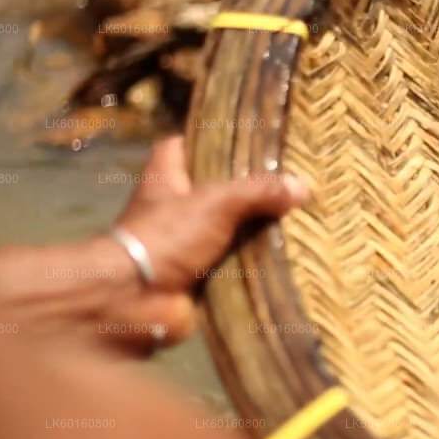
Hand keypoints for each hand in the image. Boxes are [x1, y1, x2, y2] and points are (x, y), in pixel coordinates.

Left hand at [99, 135, 308, 349]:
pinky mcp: (196, 276)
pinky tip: (286, 255)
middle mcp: (172, 208)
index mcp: (165, 178)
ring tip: (296, 215)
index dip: (206, 139)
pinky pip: (231, 263)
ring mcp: (183, 244)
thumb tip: (303, 186)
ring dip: (253, 228)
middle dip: (244, 187)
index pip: (180, 146)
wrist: (135, 300)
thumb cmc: (168, 236)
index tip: (241, 138)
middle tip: (285, 179)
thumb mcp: (218, 202)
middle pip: (211, 188)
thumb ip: (260, 191)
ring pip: (225, 228)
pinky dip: (253, 263)